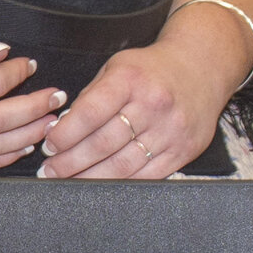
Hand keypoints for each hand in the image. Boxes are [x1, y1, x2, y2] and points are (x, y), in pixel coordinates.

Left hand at [41, 22, 245, 180]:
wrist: (203, 67)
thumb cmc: (153, 69)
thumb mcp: (118, 67)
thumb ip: (91, 96)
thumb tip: (62, 128)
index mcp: (131, 80)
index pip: (90, 112)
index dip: (65, 134)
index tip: (50, 145)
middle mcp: (153, 104)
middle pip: (104, 143)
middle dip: (70, 162)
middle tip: (50, 171)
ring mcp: (170, 130)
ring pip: (123, 165)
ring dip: (90, 177)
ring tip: (69, 182)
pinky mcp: (183, 150)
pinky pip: (146, 175)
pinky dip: (120, 183)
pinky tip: (101, 185)